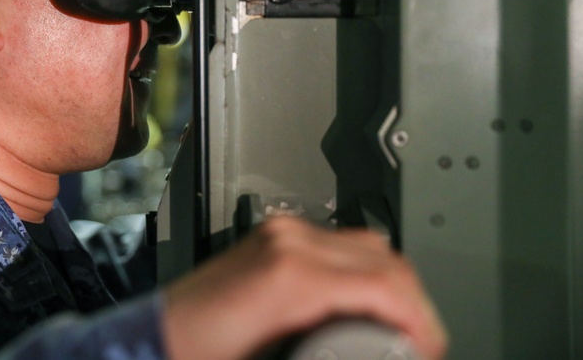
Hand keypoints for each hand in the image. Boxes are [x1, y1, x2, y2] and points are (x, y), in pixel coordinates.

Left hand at [161, 215, 446, 359]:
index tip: (431, 347)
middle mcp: (290, 242)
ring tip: (401, 329)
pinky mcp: (273, 238)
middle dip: (416, 305)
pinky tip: (366, 305)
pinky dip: (365, 272)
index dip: (423, 322)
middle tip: (423, 344)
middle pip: (387, 259)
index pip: (389, 284)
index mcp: (294, 274)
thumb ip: (342, 353)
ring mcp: (281, 235)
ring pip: (367, 246)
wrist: (152, 338)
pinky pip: (339, 245)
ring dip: (394, 285)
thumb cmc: (197, 355)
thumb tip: (382, 354)